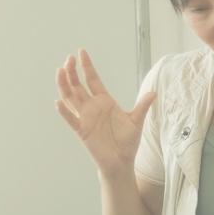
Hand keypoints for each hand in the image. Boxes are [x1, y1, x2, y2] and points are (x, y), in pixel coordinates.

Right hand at [55, 49, 155, 176]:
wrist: (122, 162)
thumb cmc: (128, 142)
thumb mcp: (137, 121)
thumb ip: (143, 106)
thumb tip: (154, 93)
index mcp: (104, 101)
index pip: (92, 79)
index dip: (86, 66)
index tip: (81, 52)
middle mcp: (92, 107)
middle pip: (78, 85)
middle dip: (72, 71)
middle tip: (69, 58)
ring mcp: (86, 118)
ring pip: (71, 98)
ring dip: (64, 85)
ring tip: (60, 71)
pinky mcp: (82, 131)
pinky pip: (71, 119)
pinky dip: (64, 112)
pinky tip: (59, 102)